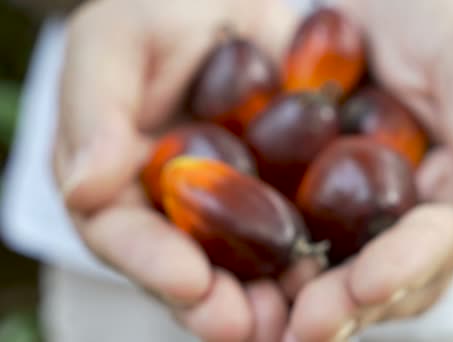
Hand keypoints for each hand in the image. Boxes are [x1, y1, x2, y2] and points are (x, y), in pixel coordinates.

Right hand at [53, 1, 306, 340]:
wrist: (237, 4)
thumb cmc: (166, 10)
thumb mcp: (117, 38)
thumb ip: (95, 107)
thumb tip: (84, 185)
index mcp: (119, 179)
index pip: (122, 235)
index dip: (151, 263)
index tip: (189, 282)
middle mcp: (172, 207)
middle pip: (186, 272)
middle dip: (214, 304)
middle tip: (247, 325)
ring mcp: (230, 207)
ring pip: (242, 269)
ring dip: (267, 299)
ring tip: (295, 316)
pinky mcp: (281, 197)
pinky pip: (296, 236)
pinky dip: (312, 260)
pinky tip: (334, 272)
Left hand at [283, 1, 452, 340]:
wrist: (366, 11)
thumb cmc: (428, 23)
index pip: (439, 243)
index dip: (407, 266)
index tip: (371, 283)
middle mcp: (406, 226)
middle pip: (383, 281)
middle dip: (345, 305)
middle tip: (303, 326)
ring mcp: (351, 222)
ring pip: (331, 276)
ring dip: (297, 302)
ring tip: (261, 318)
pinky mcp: (303, 207)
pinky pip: (282, 241)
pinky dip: (259, 263)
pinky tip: (226, 274)